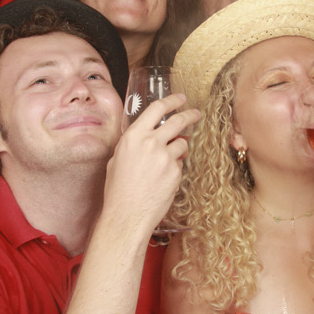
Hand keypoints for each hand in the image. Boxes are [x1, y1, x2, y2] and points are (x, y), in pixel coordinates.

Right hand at [104, 93, 200, 235]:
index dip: (172, 101)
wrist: (126, 215)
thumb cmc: (118, 190)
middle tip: (196, 114)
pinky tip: (163, 180)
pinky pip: (180, 163)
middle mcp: (150, 143)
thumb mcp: (117, 159)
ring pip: (182, 144)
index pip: (156, 109)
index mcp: (133, 137)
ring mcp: (165, 157)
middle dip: (190, 115)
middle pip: (178, 121)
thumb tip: (146, 136)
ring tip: (167, 163)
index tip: (181, 98)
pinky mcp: (175, 171)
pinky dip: (175, 168)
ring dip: (180, 149)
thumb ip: (133, 144)